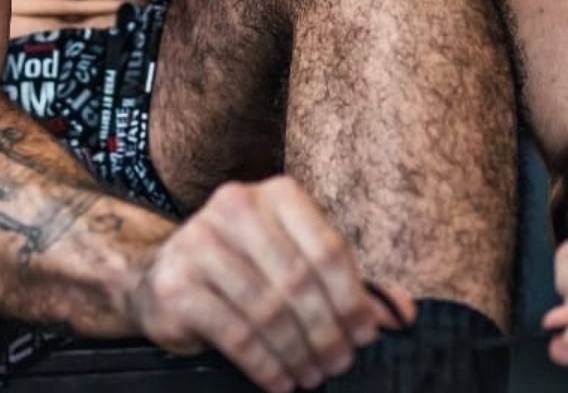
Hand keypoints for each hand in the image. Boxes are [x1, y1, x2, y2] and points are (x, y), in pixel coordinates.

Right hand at [125, 175, 413, 392]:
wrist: (162, 277)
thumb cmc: (244, 269)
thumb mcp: (294, 262)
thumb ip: (346, 284)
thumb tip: (404, 315)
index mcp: (274, 194)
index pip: (327, 247)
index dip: (353, 298)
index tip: (365, 335)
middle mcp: (235, 206)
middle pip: (299, 280)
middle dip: (326, 332)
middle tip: (339, 364)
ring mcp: (200, 242)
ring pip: (269, 310)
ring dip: (299, 353)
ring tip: (312, 375)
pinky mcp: (178, 284)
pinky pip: (236, 334)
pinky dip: (266, 365)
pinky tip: (281, 381)